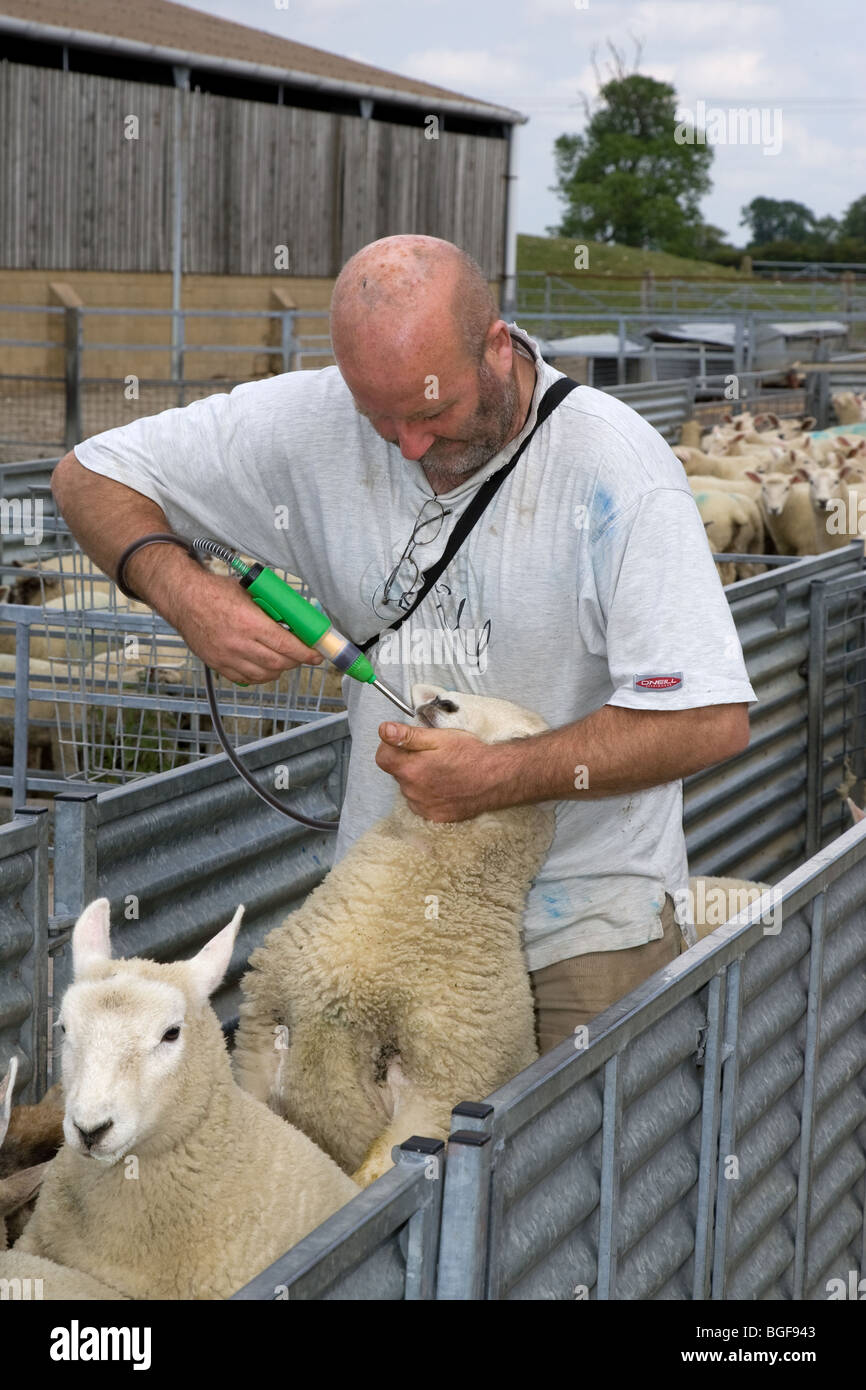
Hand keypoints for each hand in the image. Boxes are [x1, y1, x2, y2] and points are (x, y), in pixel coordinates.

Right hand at [168, 568, 323, 683]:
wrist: (183, 599)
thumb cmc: (215, 592)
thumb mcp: (249, 593)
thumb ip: (270, 608)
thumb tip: (295, 619)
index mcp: (249, 622)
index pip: (286, 645)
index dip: (305, 653)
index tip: (316, 655)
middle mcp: (239, 643)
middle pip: (278, 663)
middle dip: (295, 661)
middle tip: (302, 655)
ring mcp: (227, 657)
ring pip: (264, 674)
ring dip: (279, 670)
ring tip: (284, 660)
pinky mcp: (218, 664)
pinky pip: (246, 679)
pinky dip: (260, 676)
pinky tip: (265, 668)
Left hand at [375, 721, 505, 820]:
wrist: (496, 778)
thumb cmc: (470, 754)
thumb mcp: (439, 738)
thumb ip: (408, 736)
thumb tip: (383, 730)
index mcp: (410, 769)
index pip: (382, 757)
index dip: (391, 746)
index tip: (405, 742)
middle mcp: (412, 792)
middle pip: (397, 773)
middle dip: (407, 762)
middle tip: (431, 754)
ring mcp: (423, 807)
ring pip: (409, 788)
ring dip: (418, 778)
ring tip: (441, 770)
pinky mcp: (434, 816)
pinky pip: (421, 803)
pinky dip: (428, 794)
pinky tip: (445, 785)